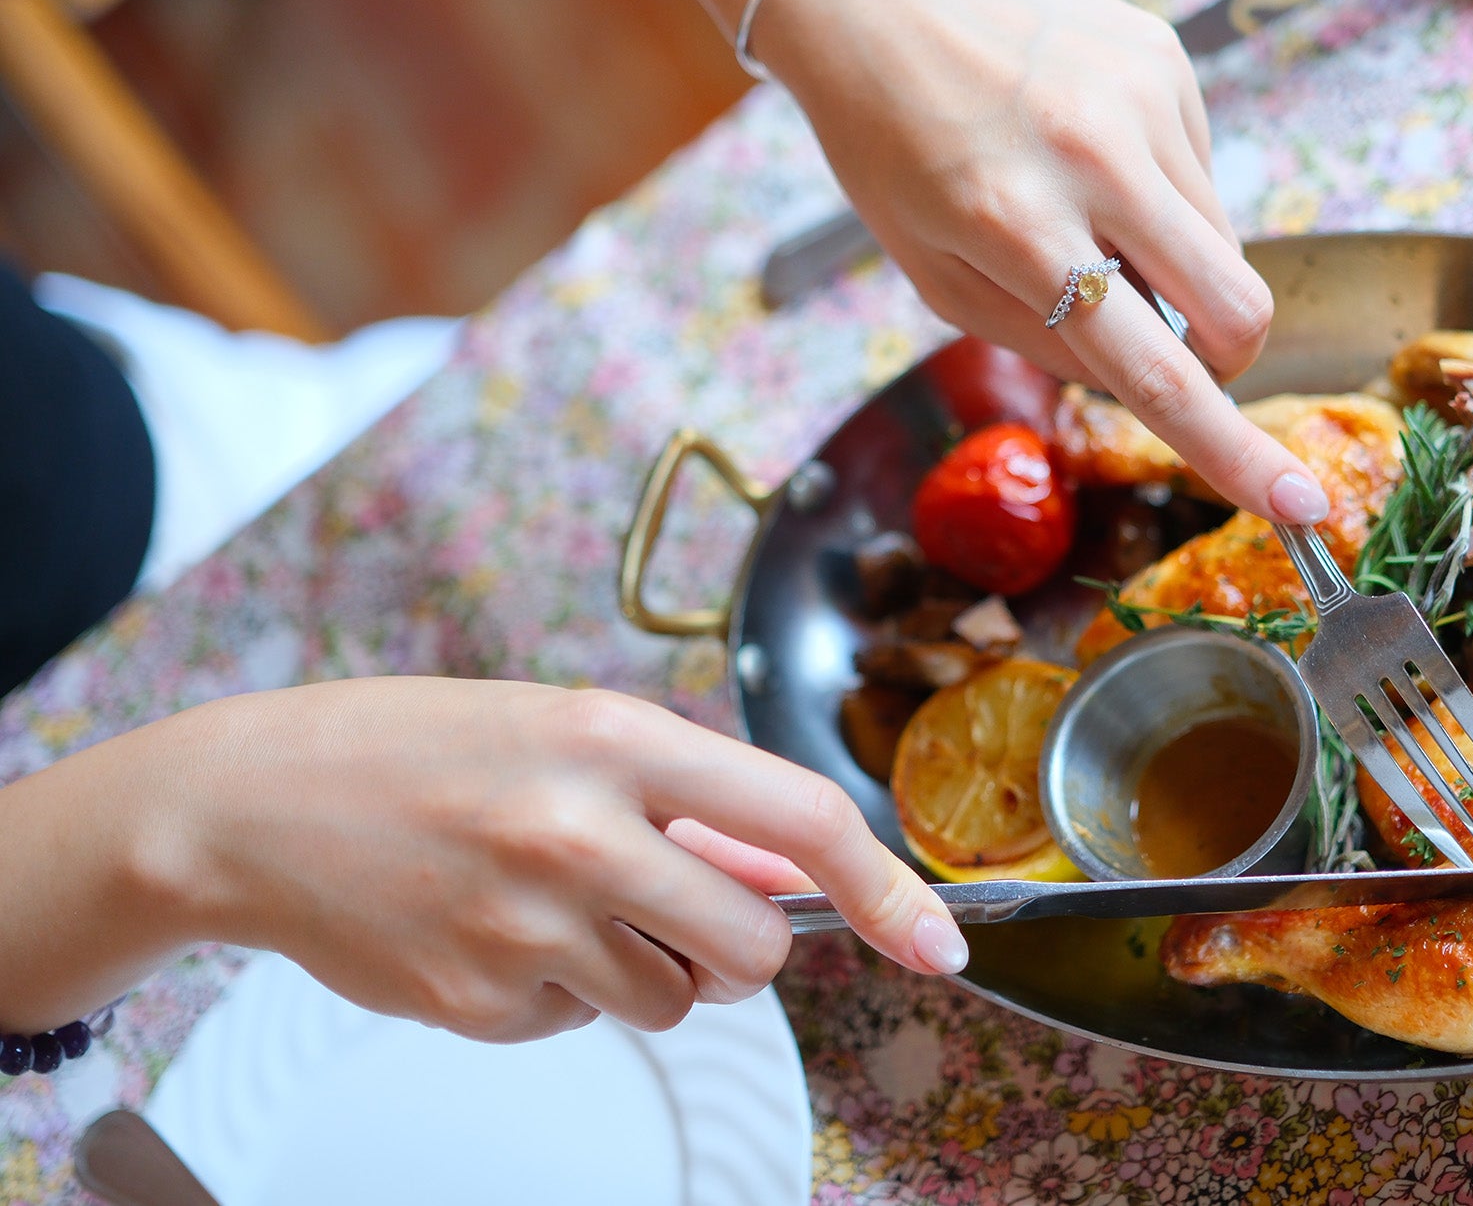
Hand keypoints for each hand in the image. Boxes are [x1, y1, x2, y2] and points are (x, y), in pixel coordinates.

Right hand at [148, 678, 964, 1041]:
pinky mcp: (478, 1003)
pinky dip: (563, 992)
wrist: (251, 806)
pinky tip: (495, 931)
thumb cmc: (414, 747)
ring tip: (555, 899)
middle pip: (753, 950)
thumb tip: (783, 871)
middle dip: (739, 945)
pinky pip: (584, 1024)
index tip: (941, 938)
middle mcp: (578, 831)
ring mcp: (525, 928)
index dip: (889, 889)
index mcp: (613, 738)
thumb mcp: (563, 728)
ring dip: (646, 966)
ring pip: (675, 1000)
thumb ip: (680, 797)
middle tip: (675, 904)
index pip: (800, 820)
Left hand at [756, 0, 1331, 528]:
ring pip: (1222, 242)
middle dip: (1228, 358)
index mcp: (1017, 226)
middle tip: (1174, 348)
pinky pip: (1200, 171)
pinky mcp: (1164, 55)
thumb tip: (1152, 380)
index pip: (1157, 368)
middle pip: (1236, 306)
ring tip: (1086, 213)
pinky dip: (1160, 193)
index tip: (1304, 507)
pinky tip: (1089, 151)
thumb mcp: (931, 272)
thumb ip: (1044, 341)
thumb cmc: (885, 144)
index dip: (1234, 452)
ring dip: (1176, 266)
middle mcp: (1094, 157)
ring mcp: (1141, 96)